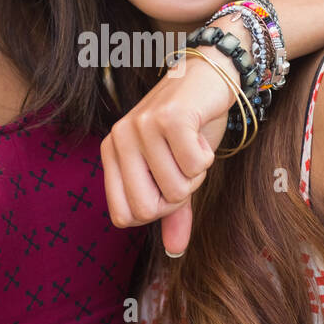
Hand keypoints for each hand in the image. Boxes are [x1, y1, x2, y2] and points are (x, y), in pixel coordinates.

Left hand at [101, 45, 242, 255]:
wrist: (212, 72)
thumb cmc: (191, 124)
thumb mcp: (177, 170)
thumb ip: (173, 211)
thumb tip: (174, 252)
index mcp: (111, 152)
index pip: (124, 216)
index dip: (155, 210)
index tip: (169, 183)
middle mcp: (119, 138)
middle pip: (146, 208)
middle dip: (177, 195)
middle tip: (184, 166)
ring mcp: (142, 126)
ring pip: (175, 188)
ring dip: (196, 173)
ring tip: (193, 144)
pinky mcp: (170, 118)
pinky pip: (194, 166)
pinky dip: (206, 156)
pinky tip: (201, 131)